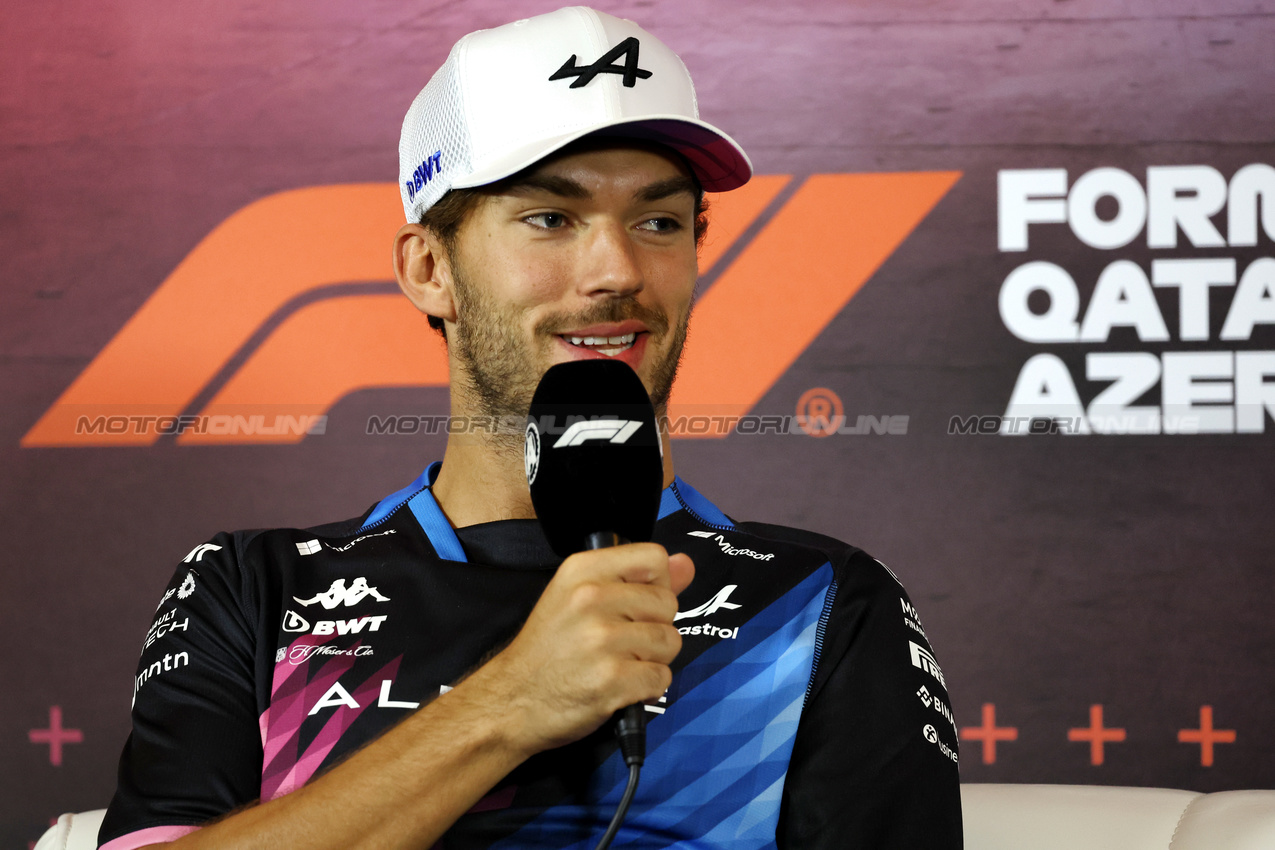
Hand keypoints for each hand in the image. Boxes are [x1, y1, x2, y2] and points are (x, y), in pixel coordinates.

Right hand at [463, 543, 693, 757]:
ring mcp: (602, 641)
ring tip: (620, 664)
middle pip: (668, 603)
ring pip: (669, 641)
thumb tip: (685, 564)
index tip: (636, 604)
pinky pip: (661, 677)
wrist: (512, 700)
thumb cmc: (548, 649)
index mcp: (583, 570)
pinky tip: (621, 686)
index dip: (657, 583)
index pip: (654, 559)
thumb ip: (636, 579)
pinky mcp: (612, 680)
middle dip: (654, 626)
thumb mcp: (578, 597)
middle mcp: (591, 599)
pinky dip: (647, 688)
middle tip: (622, 642)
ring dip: (653, 659)